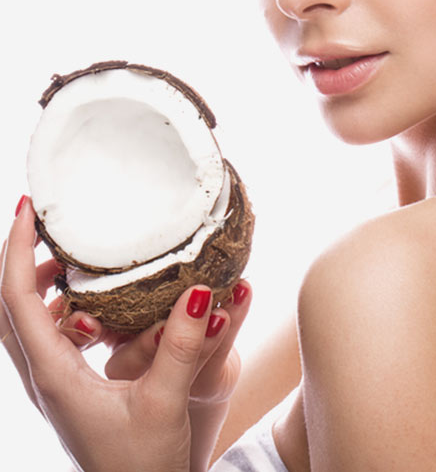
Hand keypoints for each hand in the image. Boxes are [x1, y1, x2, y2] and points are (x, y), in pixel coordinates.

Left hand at [1, 197, 251, 471]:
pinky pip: (48, 336)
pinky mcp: (69, 390)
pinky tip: (91, 301)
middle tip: (45, 223)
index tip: (28, 208)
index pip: (16, 300)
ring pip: (24, 322)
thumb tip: (196, 291)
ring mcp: (54, 384)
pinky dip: (56, 306)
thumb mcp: (163, 402)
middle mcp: (44, 376)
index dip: (14, 249)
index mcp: (54, 375)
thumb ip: (179, 346)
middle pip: (8, 306)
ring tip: (66, 254)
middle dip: (18, 258)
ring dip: (35, 282)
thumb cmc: (141, 468)